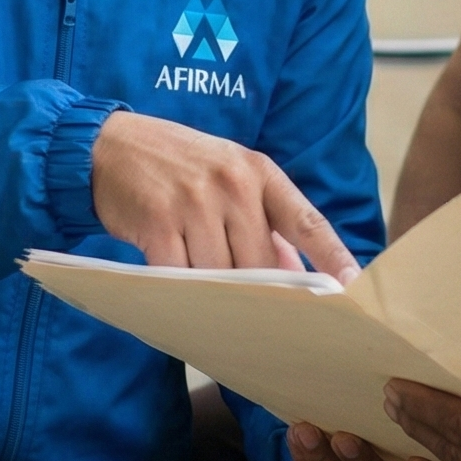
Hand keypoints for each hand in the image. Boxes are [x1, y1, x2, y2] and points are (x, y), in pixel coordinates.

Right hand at [90, 110, 360, 278]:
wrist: (107, 145)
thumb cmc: (177, 166)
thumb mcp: (228, 176)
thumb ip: (262, 221)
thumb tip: (293, 275)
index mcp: (259, 171)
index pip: (307, 220)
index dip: (333, 256)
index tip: (353, 287)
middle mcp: (232, 183)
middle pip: (260, 264)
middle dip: (258, 292)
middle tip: (257, 315)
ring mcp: (194, 202)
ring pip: (220, 276)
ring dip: (213, 291)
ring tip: (201, 286)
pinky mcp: (157, 222)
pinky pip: (179, 277)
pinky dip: (179, 290)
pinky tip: (174, 289)